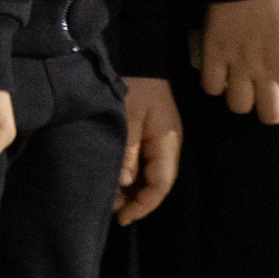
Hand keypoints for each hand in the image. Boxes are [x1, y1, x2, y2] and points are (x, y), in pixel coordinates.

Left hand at [115, 74, 182, 220]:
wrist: (140, 60)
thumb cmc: (135, 86)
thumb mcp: (127, 116)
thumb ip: (127, 150)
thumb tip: (123, 183)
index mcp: (167, 142)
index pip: (161, 183)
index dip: (143, 204)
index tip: (123, 217)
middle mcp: (168, 147)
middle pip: (155, 184)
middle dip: (135, 200)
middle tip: (111, 209)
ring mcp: (160, 143)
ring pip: (149, 176)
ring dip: (131, 189)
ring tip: (110, 198)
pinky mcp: (151, 138)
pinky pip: (144, 165)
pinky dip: (131, 176)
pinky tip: (116, 181)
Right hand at [199, 0, 278, 120]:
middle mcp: (266, 71)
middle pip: (270, 116)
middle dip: (270, 105)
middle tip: (266, 86)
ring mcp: (237, 64)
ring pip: (238, 106)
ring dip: (242, 96)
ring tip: (242, 80)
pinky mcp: (213, 52)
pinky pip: (210, 86)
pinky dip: (215, 82)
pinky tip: (220, 70)